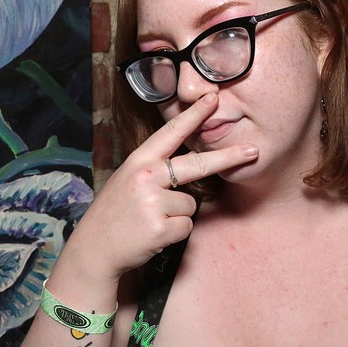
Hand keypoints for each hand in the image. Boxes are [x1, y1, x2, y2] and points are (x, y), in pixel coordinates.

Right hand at [69, 93, 257, 278]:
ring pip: (191, 204)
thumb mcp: (127, 180)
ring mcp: (153, 202)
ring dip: (178, 215)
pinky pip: (186, 226)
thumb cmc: (114, 214)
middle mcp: (146, 177)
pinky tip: (154, 234)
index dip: (193, 115)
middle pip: (197, 164)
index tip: (213, 98)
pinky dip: (175, 233)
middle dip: (228, 157)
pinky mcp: (160, 228)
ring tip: (152, 220)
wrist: (94, 248)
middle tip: (253, 151)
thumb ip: (155, 170)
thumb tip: (191, 163)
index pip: (170, 132)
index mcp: (138, 161)